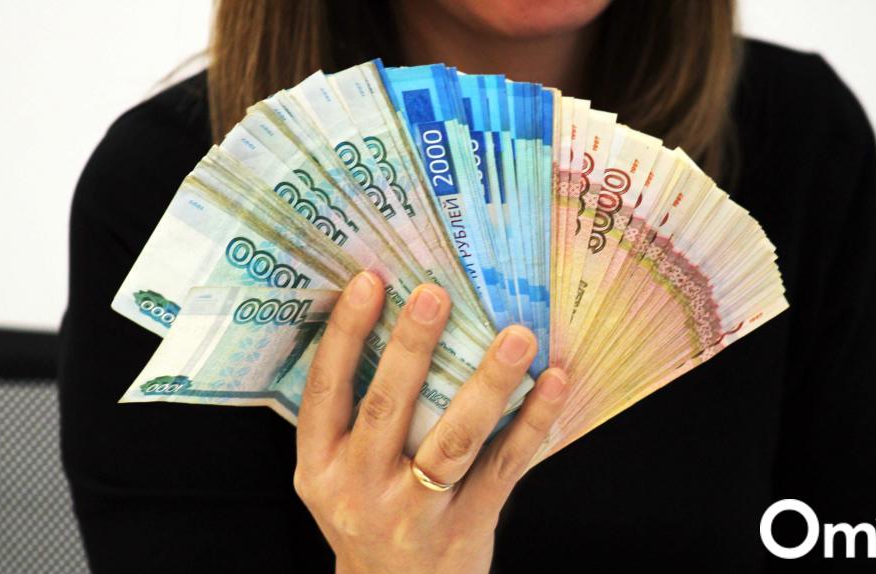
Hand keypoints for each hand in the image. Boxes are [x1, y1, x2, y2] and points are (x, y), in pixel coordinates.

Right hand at [294, 271, 568, 573]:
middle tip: (435, 294)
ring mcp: (414, 511)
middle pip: (387, 408)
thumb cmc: (369, 515)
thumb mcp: (337, 474)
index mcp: (321, 464)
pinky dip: (532, 422)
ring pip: (453, 441)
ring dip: (488, 384)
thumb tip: (400, 323)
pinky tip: (554, 383)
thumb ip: (356, 415)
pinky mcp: (466, 525)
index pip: (325, 390)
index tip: (370, 281)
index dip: (344, 333)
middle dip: (411, 347)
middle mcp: (360, 487)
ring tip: (517, 336)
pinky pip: (505, 467)